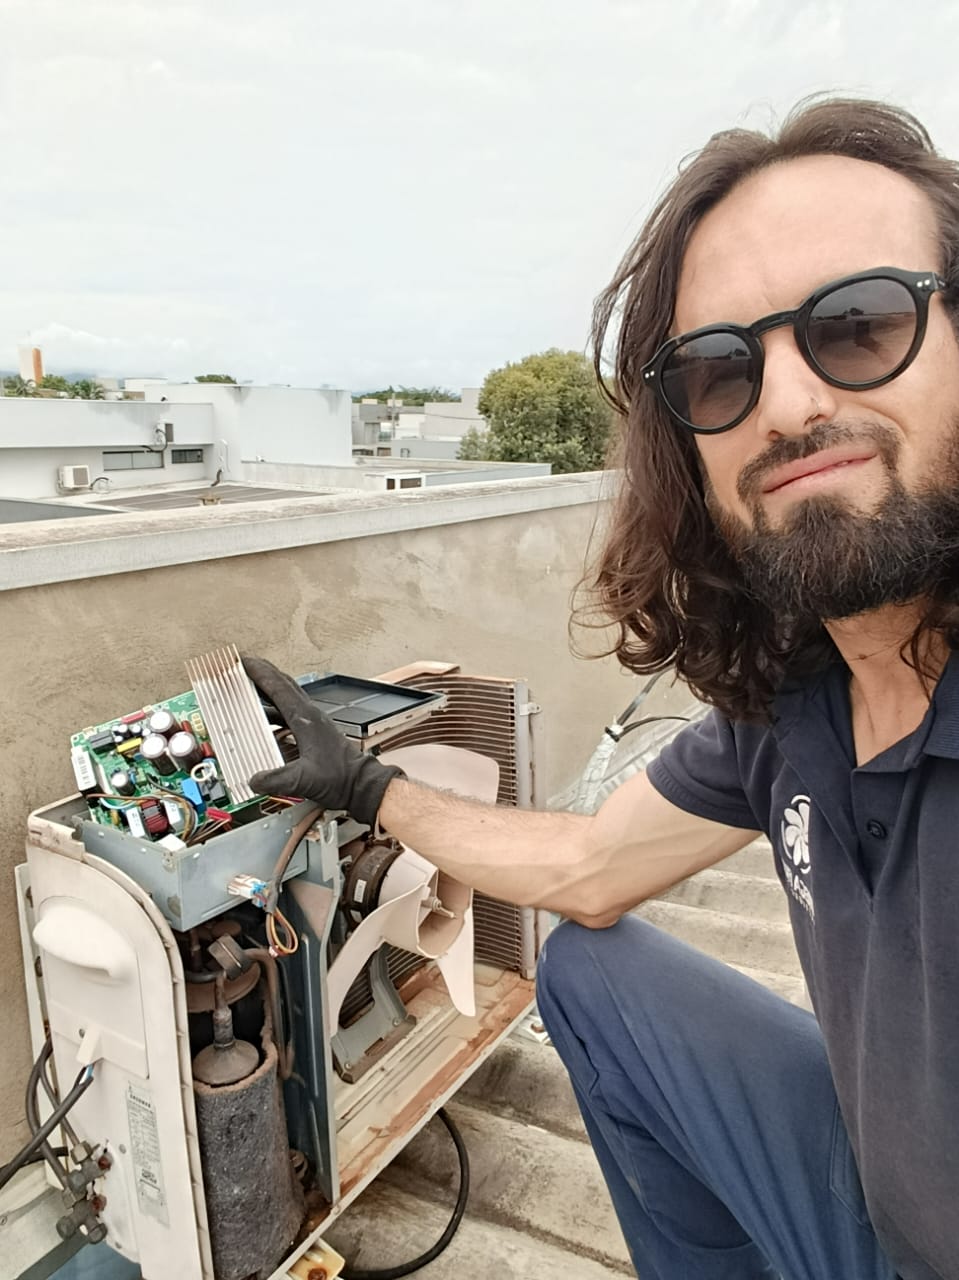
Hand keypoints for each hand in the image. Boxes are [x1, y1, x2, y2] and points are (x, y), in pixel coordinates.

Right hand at [243, 655, 404, 826]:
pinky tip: (264, 721)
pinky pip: (289, 714)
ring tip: (249, 688)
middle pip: (283, 685)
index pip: (278, 687)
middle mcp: (309, 715)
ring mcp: (312, 723)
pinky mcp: (313, 733)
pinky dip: (274, 711)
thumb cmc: (340, 777)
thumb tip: (253, 780)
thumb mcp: (304, 779)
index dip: (259, 673)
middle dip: (262, 672)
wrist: (360, 784)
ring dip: (268, 690)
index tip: (243, 661)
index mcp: (306, 718)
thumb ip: (277, 780)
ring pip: (287, 698)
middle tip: (244, 665)